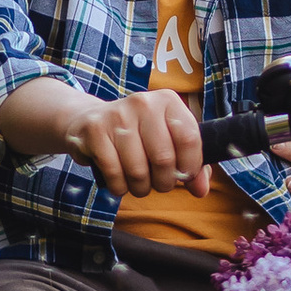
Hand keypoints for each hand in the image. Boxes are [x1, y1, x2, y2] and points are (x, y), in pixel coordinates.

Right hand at [62, 85, 215, 199]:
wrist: (90, 120)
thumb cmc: (138, 135)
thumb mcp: (168, 140)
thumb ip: (191, 164)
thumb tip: (200, 189)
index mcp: (168, 101)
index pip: (189, 138)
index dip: (190, 166)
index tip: (183, 176)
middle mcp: (143, 103)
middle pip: (164, 158)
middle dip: (163, 182)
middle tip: (158, 184)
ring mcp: (117, 115)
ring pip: (138, 170)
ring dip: (140, 188)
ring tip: (138, 184)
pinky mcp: (94, 131)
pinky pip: (114, 173)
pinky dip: (119, 187)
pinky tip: (120, 181)